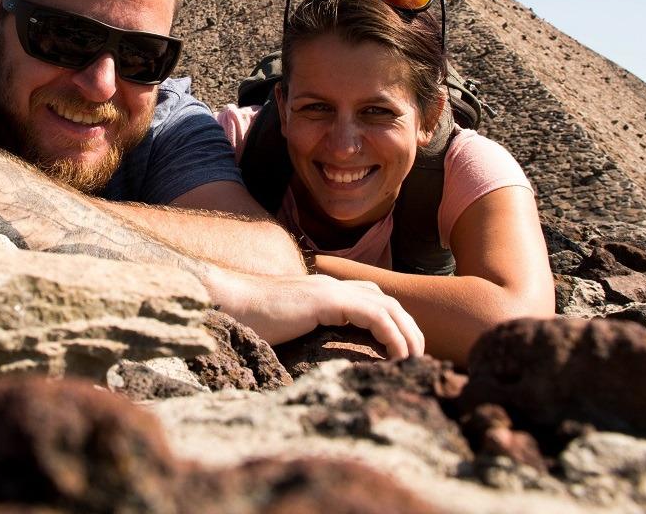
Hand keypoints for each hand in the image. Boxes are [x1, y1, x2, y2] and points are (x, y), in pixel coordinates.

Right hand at [210, 270, 424, 358]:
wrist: (226, 304)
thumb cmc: (246, 322)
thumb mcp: (284, 328)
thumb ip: (303, 333)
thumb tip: (310, 359)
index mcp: (322, 291)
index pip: (371, 298)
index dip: (391, 321)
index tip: (400, 350)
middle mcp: (331, 286)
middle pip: (387, 299)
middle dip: (409, 327)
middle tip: (418, 357)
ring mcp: (329, 289)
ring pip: (388, 305)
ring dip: (408, 332)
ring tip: (415, 360)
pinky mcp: (326, 300)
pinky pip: (375, 316)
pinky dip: (393, 335)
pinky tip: (398, 357)